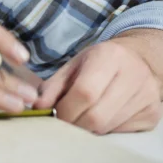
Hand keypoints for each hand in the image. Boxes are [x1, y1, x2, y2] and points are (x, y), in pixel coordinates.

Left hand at [33, 39, 161, 133]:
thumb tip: (38, 106)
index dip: (66, 109)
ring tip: (81, 114)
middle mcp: (133, 76)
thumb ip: (53, 85)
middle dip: (74, 122)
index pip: (85, 92)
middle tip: (65, 119)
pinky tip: (101, 114)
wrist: (139, 59)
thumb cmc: (99, 61)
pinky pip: (120, 131)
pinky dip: (104, 128)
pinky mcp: (152, 115)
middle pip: (97, 115)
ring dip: (88, 127)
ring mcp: (147, 97)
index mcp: (109, 57)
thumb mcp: (73, 65)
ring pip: (107, 127)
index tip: (54, 113)